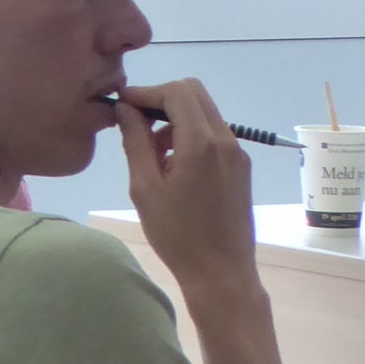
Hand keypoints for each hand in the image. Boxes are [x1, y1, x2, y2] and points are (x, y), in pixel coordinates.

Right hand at [115, 79, 256, 298]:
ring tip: (152, 154)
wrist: (221, 272)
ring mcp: (238, 154)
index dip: (147, 91)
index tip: (123, 105)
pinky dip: (192, 136)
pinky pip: (215, 135)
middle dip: (162, 100)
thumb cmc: (177, 234)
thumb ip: (136, 142)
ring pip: (206, 114)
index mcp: (202, 142)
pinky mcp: (242, 167)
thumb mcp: (145, 188)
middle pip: (195, 94)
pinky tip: (173, 166)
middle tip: (137, 124)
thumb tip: (125, 108)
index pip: (177, 91)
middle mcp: (227, 140)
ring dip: (176, 120)